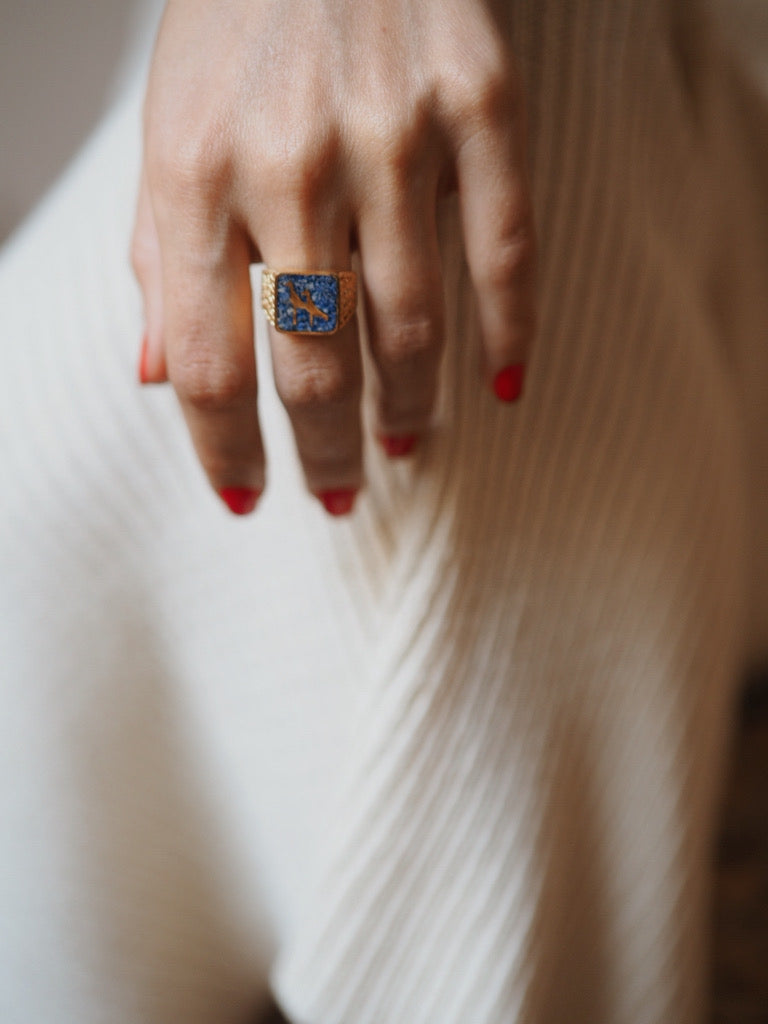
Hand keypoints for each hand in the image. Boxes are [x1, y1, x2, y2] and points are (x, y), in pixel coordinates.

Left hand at [131, 0, 535, 515]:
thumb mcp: (165, 129)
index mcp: (194, 175)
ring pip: (410, 326)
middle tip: (339, 493)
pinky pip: (503, 249)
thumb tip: (153, 377)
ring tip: (406, 445)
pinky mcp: (479, 105)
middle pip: (313, 366)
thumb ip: (159, 259)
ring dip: (409, 409)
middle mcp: (289, 166)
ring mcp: (392, 136)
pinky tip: (503, 385)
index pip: (207, 365)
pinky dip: (509, 331)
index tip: (247, 498)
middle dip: (324, 454)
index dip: (225, 452)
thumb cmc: (236, 20)